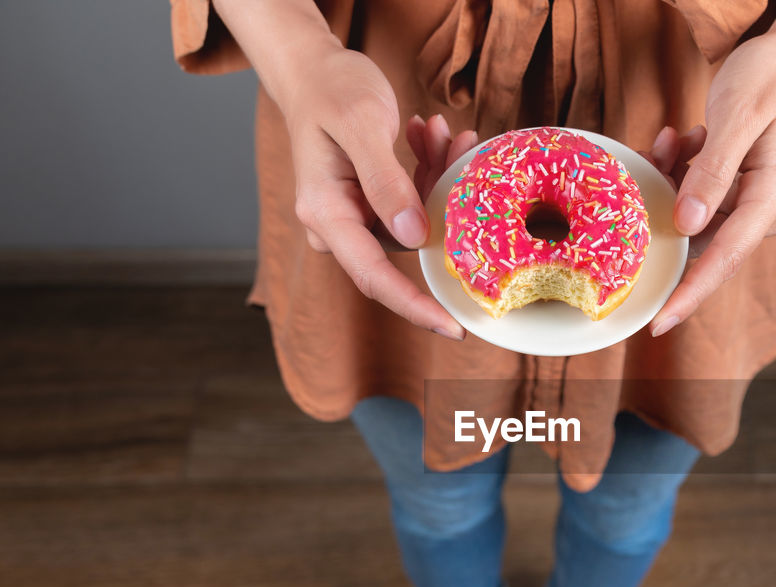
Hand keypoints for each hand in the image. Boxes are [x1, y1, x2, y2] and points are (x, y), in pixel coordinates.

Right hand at [212, 0, 471, 338]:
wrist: (313, 70)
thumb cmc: (332, 89)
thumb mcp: (361, 124)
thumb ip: (386, 181)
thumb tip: (413, 237)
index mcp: (325, 213)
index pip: (374, 277)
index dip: (416, 306)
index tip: (454, 328)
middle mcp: (338, 225)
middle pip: (405, 247)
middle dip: (442, 211)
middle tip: (461, 153)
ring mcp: (355, 218)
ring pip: (417, 222)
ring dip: (438, 179)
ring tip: (442, 132)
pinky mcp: (372, 206)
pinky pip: (414, 204)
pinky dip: (431, 172)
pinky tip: (433, 134)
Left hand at [649, 0, 775, 336]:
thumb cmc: (769, 78)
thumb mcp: (736, 116)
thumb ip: (712, 172)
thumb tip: (689, 227)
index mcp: (774, 196)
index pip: (726, 258)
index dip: (689, 293)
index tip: (659, 322)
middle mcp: (767, 210)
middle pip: (702, 239)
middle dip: (670, 206)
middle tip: (665, 150)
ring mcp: (753, 205)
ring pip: (693, 218)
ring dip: (674, 180)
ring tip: (681, 137)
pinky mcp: (739, 196)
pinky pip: (696, 200)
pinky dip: (681, 172)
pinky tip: (686, 138)